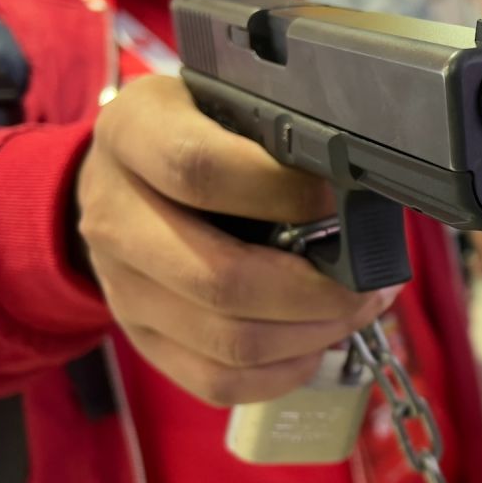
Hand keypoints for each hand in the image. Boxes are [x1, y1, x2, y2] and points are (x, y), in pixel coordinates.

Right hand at [77, 75, 397, 405]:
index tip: (339, 199)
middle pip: (221, 279)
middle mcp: (114, 216)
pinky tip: (316, 339)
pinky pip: (218, 381)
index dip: (283, 192)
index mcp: (132, 135)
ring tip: (355, 308)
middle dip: (316, 290)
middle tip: (367, 281)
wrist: (123, 178)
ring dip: (312, 334)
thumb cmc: (194, 132)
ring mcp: (122, 288)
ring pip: (229, 341)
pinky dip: (284, 370)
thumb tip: (354, 196)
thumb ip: (275, 135)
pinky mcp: (142, 340)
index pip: (201, 171)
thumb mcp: (222, 102)